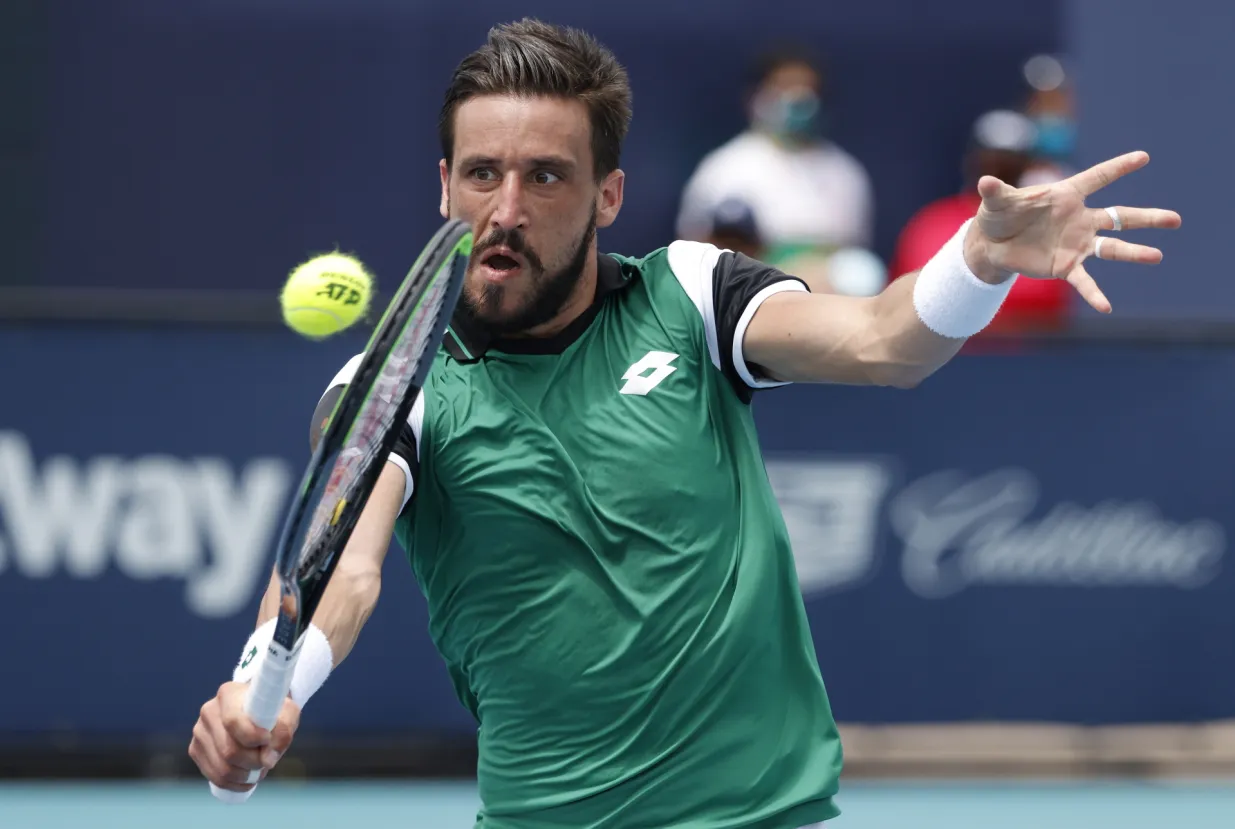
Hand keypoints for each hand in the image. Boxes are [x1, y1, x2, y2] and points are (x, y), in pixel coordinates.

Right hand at [188, 681, 299, 792]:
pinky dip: (234, 783)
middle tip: (268, 760)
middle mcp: (208, 710)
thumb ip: (283, 730)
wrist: (257, 713)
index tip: (267, 740)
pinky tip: (247, 778)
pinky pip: (214, 777)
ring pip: (222, 768)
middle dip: (253, 761)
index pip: (232, 721)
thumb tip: (267, 759)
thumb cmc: (273, 711)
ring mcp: (199, 732)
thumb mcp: (287, 713)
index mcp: (229, 694)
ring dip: (246, 775)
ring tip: (260, 769)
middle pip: (228, 750)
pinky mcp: (196, 750)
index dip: (252, 737)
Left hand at [963, 150, 1181, 312]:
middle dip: (1146, 218)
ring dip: (1134, 252)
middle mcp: (1079, 219)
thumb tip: (985, 182)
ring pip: (1112, 247)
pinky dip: (1093, 294)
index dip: (1118, 168)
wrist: (992, 244)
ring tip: (1157, 256)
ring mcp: (1076, 243)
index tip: (1143, 157)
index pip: (1097, 178)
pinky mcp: (1065, 265)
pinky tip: (1106, 307)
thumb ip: (996, 192)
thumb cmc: (999, 215)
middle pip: (1119, 217)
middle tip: (1175, 219)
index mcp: (1066, 196)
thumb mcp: (997, 202)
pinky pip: (1084, 281)